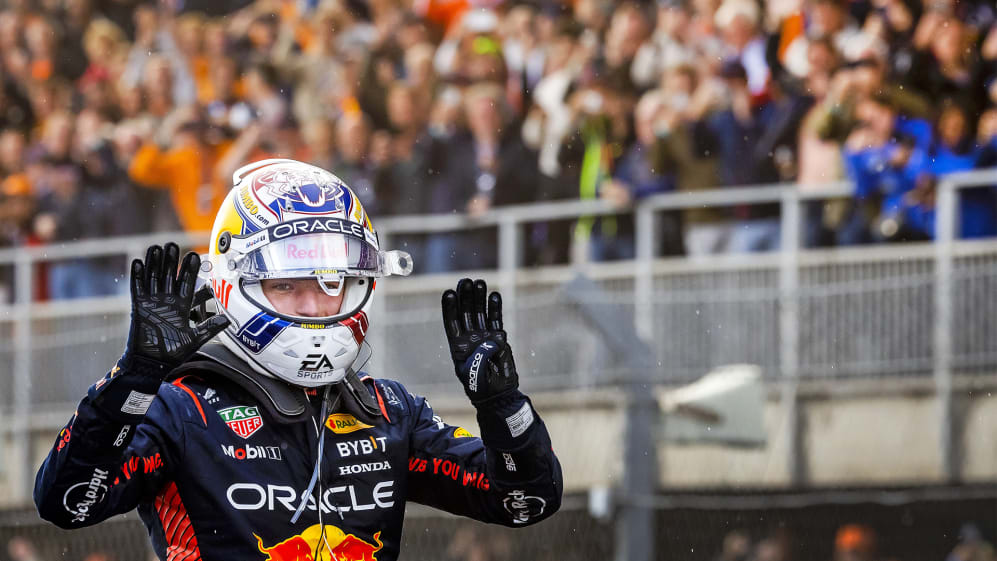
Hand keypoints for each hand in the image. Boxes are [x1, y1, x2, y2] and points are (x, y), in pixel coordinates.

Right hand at [125, 243, 228, 369]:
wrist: (152, 363)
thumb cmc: (172, 353)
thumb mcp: (195, 339)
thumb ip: (209, 328)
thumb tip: (227, 319)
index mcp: (181, 307)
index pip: (187, 284)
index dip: (190, 270)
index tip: (194, 256)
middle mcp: (167, 302)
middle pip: (170, 276)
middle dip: (172, 261)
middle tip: (173, 244)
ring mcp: (152, 303)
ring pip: (154, 278)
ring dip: (155, 263)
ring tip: (157, 247)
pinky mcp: (138, 307)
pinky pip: (137, 288)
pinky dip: (138, 276)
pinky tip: (139, 263)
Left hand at [442, 278, 517, 403]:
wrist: (497, 394)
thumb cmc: (480, 386)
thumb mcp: (473, 372)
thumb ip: (480, 355)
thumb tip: (493, 337)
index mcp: (457, 345)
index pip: (451, 322)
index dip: (449, 307)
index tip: (448, 293)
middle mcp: (470, 337)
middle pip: (466, 312)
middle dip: (465, 297)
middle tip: (466, 281)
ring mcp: (484, 336)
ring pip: (480, 312)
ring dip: (479, 298)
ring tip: (480, 282)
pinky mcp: (498, 338)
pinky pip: (496, 319)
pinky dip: (495, 308)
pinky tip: (494, 295)